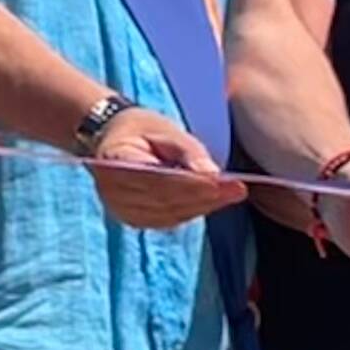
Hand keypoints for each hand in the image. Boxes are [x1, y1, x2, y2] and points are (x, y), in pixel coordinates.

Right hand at [82, 107, 238, 230]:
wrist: (113, 138)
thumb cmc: (141, 129)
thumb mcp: (164, 129)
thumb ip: (188, 151)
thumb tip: (212, 175)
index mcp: (114, 159)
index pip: (157, 178)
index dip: (192, 183)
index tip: (222, 181)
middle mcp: (111, 190)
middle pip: (165, 200)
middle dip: (204, 196)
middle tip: (237, 189)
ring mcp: (119, 208)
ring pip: (168, 214)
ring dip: (202, 206)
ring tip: (231, 194)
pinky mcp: (131, 219)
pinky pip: (166, 221)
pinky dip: (191, 212)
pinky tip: (212, 202)